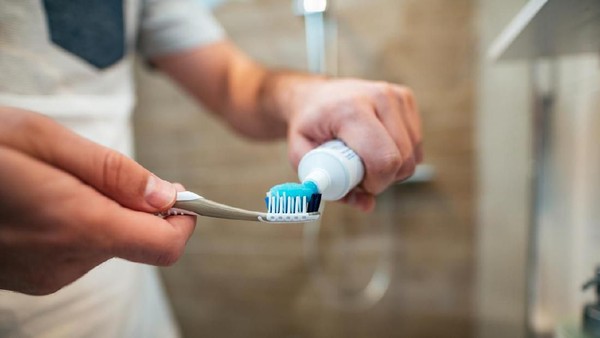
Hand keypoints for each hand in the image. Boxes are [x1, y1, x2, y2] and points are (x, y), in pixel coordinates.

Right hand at [0, 107, 195, 294]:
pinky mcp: (32, 279)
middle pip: (137, 240)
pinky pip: (79, 251)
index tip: (183, 196)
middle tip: (98, 171)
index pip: (162, 245)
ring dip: (103, 211)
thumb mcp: (45, 139)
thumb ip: (113, 172)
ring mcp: (46, 276)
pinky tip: (44, 201)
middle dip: (136, 206)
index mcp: (76, 224)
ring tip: (57, 182)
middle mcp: (65, 262)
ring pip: (108, 243)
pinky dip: (80, 225)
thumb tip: (167, 196)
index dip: (183, 220)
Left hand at [286, 79, 421, 211]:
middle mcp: (378, 97)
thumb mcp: (302, 157)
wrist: (314, 96)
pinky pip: (416, 143)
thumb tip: (366, 205)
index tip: (358, 184)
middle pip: (403, 160)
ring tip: (365, 158)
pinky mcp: (405, 98)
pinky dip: (400, 154)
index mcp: (350, 110)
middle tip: (360, 174)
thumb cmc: (308, 127)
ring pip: (413, 154)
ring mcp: (395, 95)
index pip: (384, 159)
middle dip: (384, 179)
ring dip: (393, 168)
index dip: (375, 183)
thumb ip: (330, 186)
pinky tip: (378, 146)